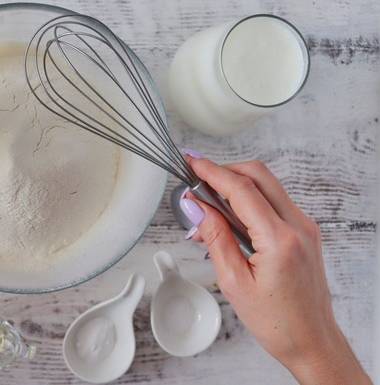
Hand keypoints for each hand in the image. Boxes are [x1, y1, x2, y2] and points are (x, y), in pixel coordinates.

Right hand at [180, 157, 368, 383]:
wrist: (312, 340)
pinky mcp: (304, 232)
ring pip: (266, 186)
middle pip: (259, 175)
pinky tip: (227, 221)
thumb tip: (197, 207)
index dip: (212, 172)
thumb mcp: (233, 282)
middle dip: (225, 171)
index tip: (192, 163)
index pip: (242, 190)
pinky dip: (247, 203)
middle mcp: (298, 226)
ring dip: (235, 188)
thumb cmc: (277, 321)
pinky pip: (273, 203)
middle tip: (197, 179)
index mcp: (280, 240)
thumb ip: (215, 238)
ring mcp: (305, 227)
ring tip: (207, 211)